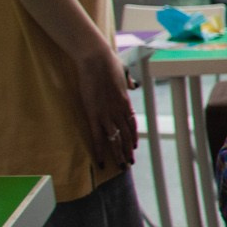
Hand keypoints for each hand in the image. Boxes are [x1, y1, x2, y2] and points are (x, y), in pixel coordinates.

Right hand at [74, 38, 137, 167]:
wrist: (96, 59)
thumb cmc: (107, 63)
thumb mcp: (122, 73)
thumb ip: (127, 82)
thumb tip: (132, 84)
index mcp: (125, 101)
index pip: (131, 123)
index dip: (133, 137)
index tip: (133, 147)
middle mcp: (118, 110)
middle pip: (126, 135)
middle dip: (127, 150)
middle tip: (129, 163)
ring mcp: (107, 114)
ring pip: (114, 140)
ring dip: (117, 154)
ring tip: (120, 167)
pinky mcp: (93, 114)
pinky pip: (98, 137)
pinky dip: (100, 150)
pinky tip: (101, 161)